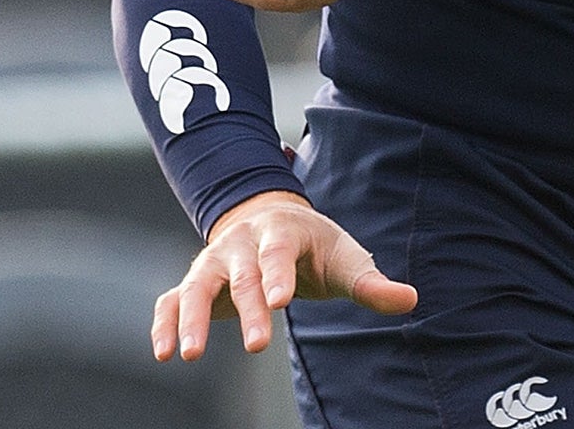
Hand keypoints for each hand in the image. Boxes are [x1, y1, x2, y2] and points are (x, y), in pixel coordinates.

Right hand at [153, 189, 418, 360]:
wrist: (270, 218)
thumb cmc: (315, 246)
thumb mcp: (345, 257)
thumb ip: (370, 282)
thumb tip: (410, 300)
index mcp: (280, 231)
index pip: (277, 252)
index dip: (278, 275)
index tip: (280, 302)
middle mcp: (241, 242)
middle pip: (242, 274)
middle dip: (248, 309)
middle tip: (258, 346)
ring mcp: (214, 260)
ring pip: (198, 285)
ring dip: (192, 318)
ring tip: (190, 355)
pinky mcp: (197, 280)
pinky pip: (173, 298)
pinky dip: (164, 321)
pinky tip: (163, 352)